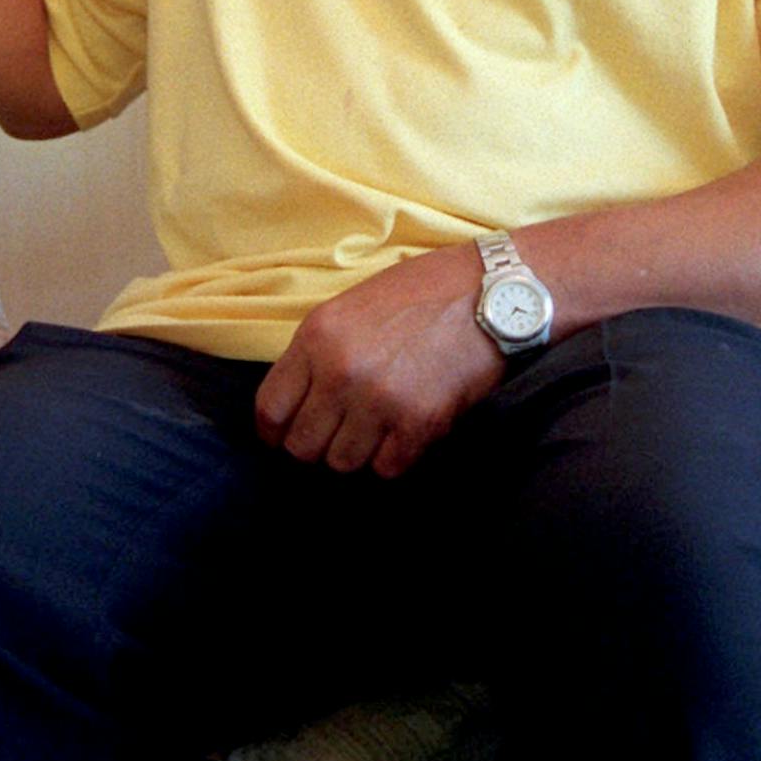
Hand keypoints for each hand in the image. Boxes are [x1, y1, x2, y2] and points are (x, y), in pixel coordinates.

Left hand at [254, 245, 502, 477]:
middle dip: (315, 447)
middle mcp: (340, 372)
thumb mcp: (349, 308)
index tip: (282, 438)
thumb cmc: (421, 293)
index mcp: (316, 337)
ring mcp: (379, 400)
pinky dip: (394, 458)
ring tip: (375, 431)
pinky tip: (405, 433)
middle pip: (302, 446)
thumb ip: (317, 352)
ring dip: (357, 453)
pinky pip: (387, 468)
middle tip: (335, 437)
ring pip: (342, 463)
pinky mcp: (420, 423)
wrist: (491, 292)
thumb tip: (297, 402)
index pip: (269, 409)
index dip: (273, 432)